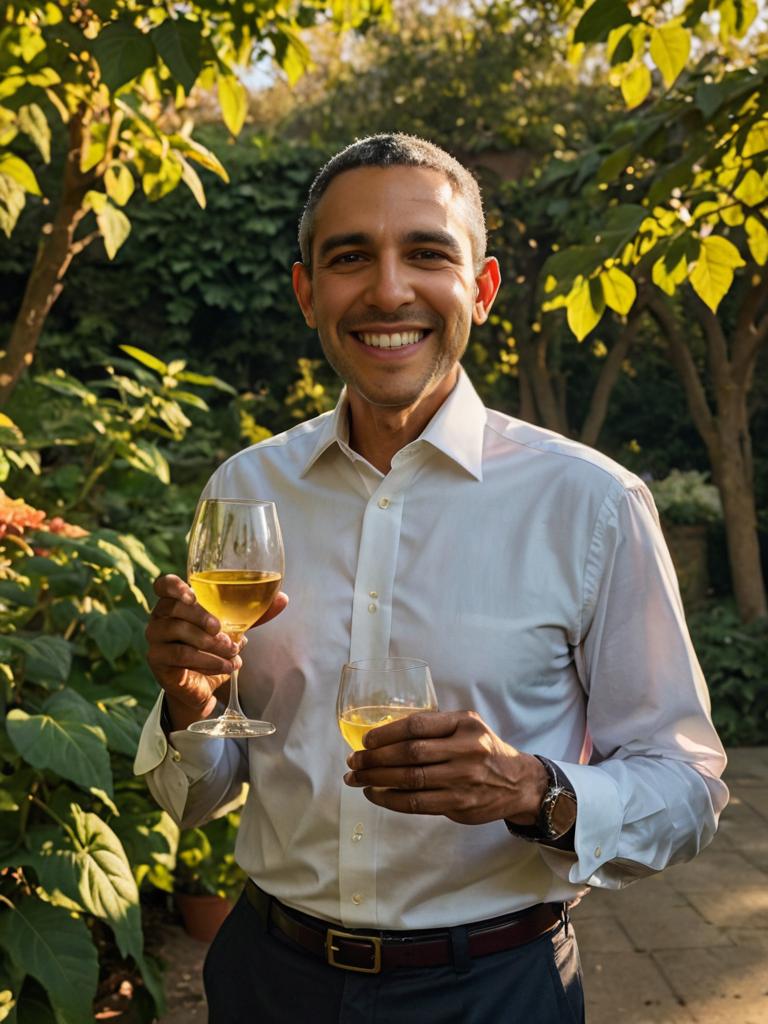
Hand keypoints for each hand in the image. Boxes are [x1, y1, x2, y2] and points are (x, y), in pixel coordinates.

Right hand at [145, 573, 288, 728]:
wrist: (203, 685)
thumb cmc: (216, 647)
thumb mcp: (236, 628)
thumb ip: (255, 613)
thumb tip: (283, 598)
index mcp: (176, 601)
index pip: (164, 584)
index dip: (174, 586)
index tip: (192, 595)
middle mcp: (160, 616)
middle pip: (175, 608)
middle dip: (203, 617)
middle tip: (223, 630)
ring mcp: (155, 638)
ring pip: (179, 632)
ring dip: (210, 643)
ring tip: (233, 653)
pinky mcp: (157, 659)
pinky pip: (181, 655)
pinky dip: (207, 660)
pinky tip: (226, 667)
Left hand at [343, 710, 547, 825]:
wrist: (518, 783)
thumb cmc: (483, 750)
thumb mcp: (468, 726)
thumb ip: (437, 726)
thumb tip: (386, 732)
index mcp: (464, 724)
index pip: (418, 725)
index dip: (387, 732)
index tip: (366, 739)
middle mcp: (465, 750)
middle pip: (410, 753)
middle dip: (375, 758)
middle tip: (354, 761)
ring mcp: (463, 779)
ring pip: (410, 780)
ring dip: (376, 780)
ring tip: (356, 779)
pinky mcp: (459, 805)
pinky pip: (416, 803)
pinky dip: (390, 799)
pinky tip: (375, 794)